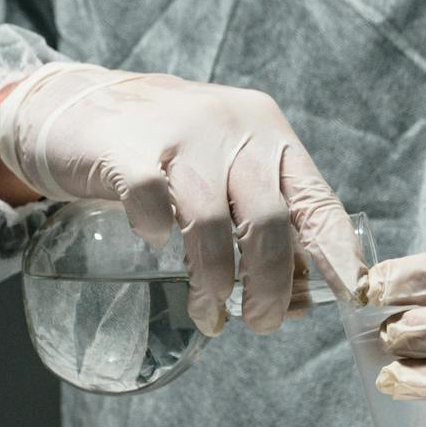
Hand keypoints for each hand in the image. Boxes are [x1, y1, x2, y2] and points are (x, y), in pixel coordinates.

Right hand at [0, 62, 365, 334]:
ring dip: (214, 280)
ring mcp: (178, 133)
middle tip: (262, 323)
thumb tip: (299, 301)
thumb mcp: (227, 175)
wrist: (78, 103)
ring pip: (212, 220)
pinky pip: (149, 196)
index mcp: (269, 133)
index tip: (348, 294)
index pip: (316, 199)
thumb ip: (263, 226)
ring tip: (210, 314)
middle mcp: (232, 127)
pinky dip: (156, 228)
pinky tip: (155, 244)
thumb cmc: (167, 152)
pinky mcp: (125, 145)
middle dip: (270, 285)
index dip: (335, 252)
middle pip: (268, 219)